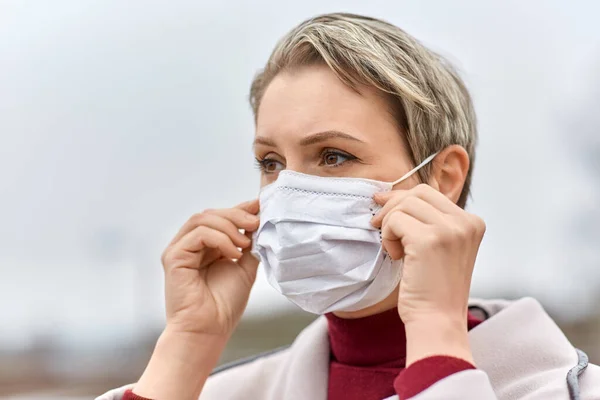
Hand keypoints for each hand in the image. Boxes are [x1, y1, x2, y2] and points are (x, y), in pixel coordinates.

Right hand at [161, 199, 259, 335]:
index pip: (220, 218)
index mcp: (205, 247)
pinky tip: (233, 253)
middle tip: (256, 223)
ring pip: (203, 219)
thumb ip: (248, 245)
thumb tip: (259, 221)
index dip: (240, 208)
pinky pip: (198, 234)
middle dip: (237, 215)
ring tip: (245, 244)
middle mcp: (190, 245)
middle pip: (211, 214)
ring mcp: (179, 249)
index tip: (260, 205)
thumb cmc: (224, 305)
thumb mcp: (244, 267)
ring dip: (229, 226)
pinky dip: (220, 239)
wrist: (209, 330)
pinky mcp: (173, 257)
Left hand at [371, 184, 485, 326]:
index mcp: (472, 222)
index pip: (430, 193)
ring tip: (396, 250)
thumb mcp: (439, 247)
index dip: (402, 199)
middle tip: (378, 226)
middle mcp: (466, 222)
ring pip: (404, 205)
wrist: (437, 321)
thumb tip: (388, 195)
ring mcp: (449, 230)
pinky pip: (395, 221)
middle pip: (418, 193)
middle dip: (393, 206)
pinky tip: (396, 257)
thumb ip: (426, 220)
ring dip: (390, 225)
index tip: (384, 211)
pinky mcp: (428, 240)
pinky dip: (387, 237)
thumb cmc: (432, 288)